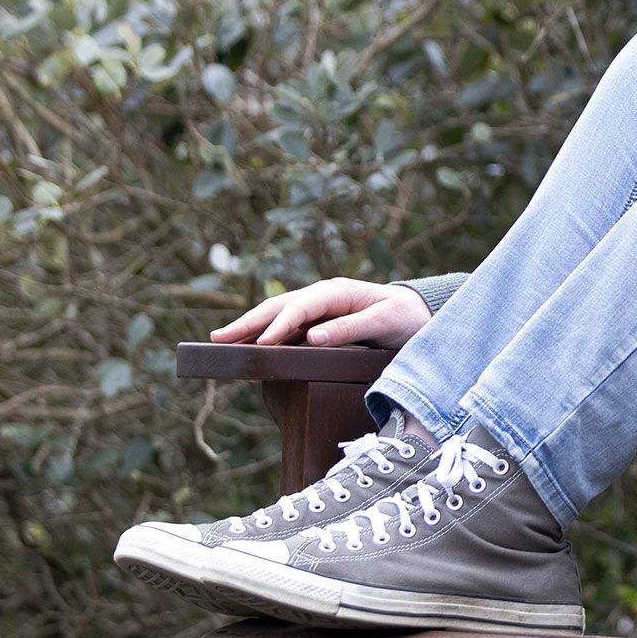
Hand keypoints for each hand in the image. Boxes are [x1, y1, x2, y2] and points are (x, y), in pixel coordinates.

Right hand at [210, 277, 432, 348]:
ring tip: (222, 341)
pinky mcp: (317, 320)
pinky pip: (286, 326)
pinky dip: (265, 333)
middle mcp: (322, 295)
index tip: (261, 345)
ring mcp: (318, 307)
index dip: (278, 326)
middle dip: (248, 322)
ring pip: (277, 314)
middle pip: (278, 307)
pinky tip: (249, 345)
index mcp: (336, 292)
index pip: (299, 308)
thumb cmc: (404, 318)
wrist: (418, 313)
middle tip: (218, 338)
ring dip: (250, 327)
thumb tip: (312, 338)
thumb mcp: (383, 323)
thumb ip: (350, 329)